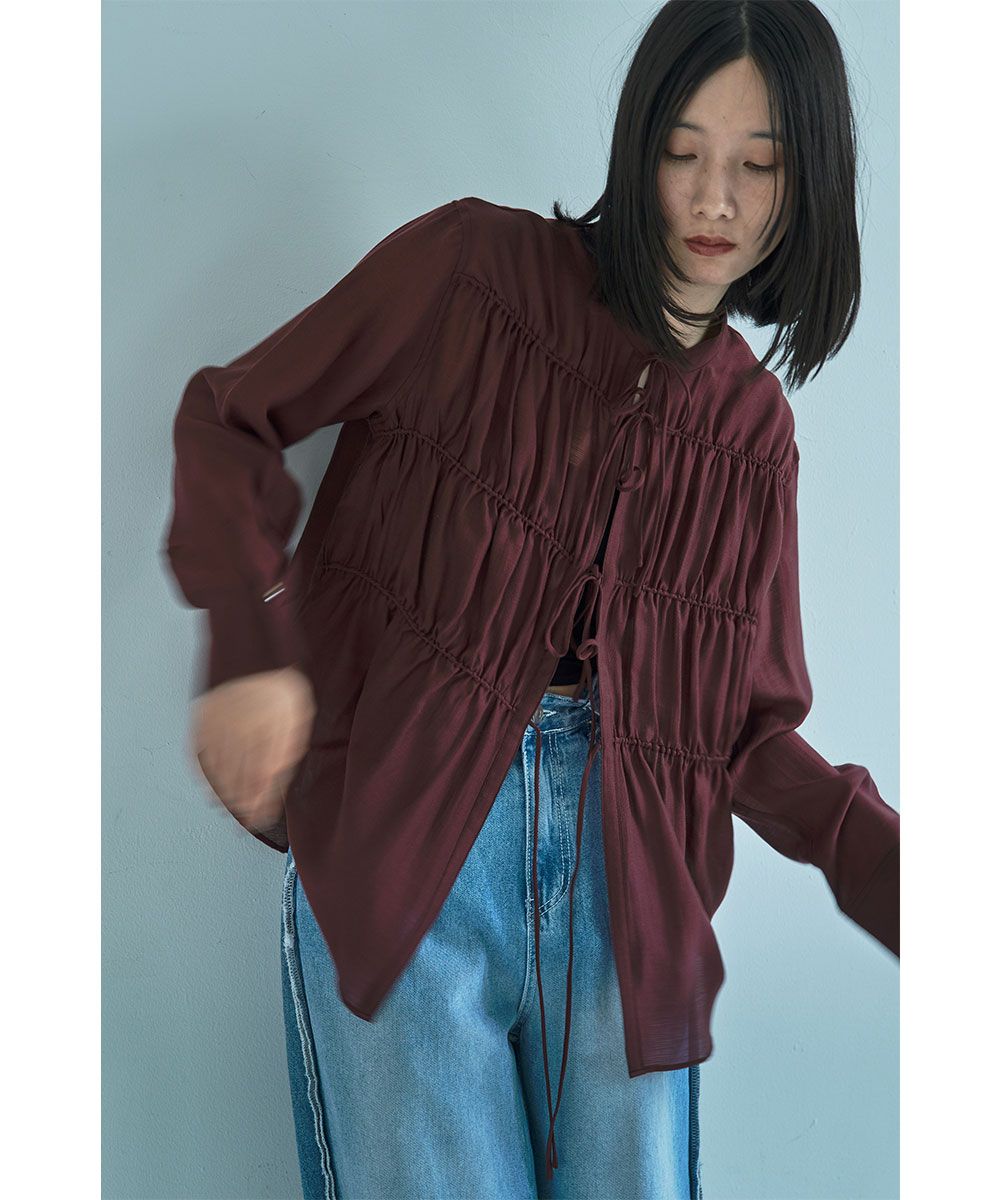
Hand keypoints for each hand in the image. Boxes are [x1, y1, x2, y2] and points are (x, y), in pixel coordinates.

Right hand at [188, 666, 315, 835]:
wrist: (252, 645)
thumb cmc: (280, 682)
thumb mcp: (298, 711)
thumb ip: (289, 746)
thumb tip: (279, 777)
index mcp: (271, 727)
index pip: (265, 777)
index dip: (263, 802)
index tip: (262, 818)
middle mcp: (243, 727)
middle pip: (240, 776)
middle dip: (244, 805)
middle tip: (245, 822)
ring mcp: (220, 722)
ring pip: (219, 769)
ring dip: (224, 794)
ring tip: (228, 810)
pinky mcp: (203, 716)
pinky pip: (198, 753)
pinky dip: (202, 774)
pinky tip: (207, 787)